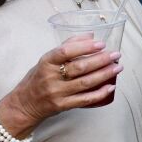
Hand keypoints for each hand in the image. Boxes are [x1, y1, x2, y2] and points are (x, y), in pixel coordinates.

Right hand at [2, 38, 122, 131]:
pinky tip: (111, 86)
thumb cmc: (39, 78)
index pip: (65, 52)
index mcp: (47, 62)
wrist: (24, 104)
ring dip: (104, 74)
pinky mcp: (62, 105)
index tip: (101, 44)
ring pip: (85, 83)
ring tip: (117, 67)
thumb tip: (91, 35)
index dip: (85, 47)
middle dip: (101, 60)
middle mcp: (51, 77)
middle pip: (79, 67)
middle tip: (116, 55)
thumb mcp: (47, 60)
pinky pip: (84, 99)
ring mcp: (57, 93)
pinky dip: (99, 93)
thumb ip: (68, 46)